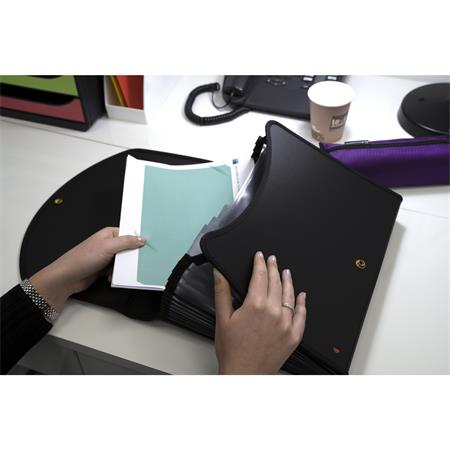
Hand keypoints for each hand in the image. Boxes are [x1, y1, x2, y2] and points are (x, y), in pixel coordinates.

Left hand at [29, 227, 145, 311]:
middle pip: (129, 248)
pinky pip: (118, 270)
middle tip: (140, 262)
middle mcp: (108, 244)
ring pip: (124, 261)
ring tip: (121, 271)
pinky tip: (112, 277)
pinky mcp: (104, 268)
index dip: (139, 239)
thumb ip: (127, 242)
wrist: (67, 278)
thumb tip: (142, 239)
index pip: (130, 234)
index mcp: (109, 234)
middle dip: (132, 257)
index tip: (149, 246)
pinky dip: (117, 275)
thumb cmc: (83, 258)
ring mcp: (106, 256)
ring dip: (124, 268)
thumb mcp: (108, 247)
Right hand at [214, 251, 306, 373]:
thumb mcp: (222, 318)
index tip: (260, 256)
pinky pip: (301, 315)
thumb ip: (222, 292)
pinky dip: (302, 304)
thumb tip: (219, 273)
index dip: (260, 263)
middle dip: (273, 268)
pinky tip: (301, 296)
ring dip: (288, 281)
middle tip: (272, 259)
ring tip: (286, 272)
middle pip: (275, 283)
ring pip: (290, 296)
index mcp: (255, 305)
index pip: (260, 276)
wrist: (243, 375)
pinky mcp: (293, 336)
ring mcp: (286, 324)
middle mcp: (274, 312)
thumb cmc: (232, 350)